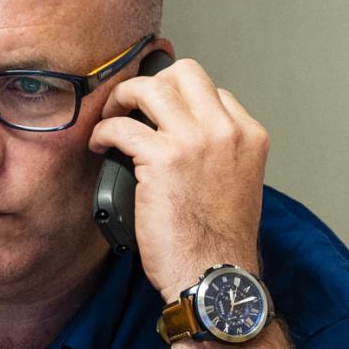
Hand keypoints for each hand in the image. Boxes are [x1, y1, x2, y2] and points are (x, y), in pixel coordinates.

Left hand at [88, 57, 267, 300]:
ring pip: (151, 87)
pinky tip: (99, 146)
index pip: (215, 91)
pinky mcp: (162, 159)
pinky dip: (103, 132)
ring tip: (112, 116)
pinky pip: (121, 126)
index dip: (182, 98)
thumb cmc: (220, 243)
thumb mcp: (239, 184)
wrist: (215, 275)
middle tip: (133, 104)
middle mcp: (226, 131)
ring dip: (123, 97)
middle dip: (153, 82)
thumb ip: (221, 154)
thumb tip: (185, 138)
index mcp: (249, 136)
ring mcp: (195, 141)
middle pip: (185, 73)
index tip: (161, 113)